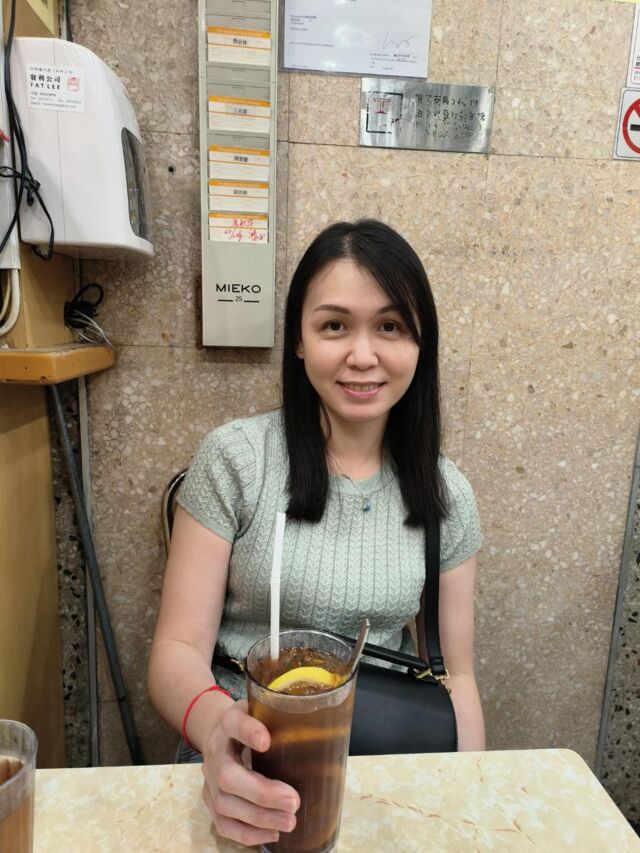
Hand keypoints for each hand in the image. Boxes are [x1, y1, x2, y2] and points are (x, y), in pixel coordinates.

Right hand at [201, 699, 299, 846]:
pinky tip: (273, 833)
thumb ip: (281, 716)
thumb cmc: (251, 722)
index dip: (248, 732)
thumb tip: (317, 734)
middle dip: (262, 793)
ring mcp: (208, 779)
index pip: (233, 722)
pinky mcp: (209, 801)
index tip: (266, 741)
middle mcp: (214, 751)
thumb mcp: (263, 709)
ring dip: (259, 818)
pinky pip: (223, 824)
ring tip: (290, 821)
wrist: (218, 734)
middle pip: (227, 776)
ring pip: (225, 805)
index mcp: (228, 722)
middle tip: (294, 802)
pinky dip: (248, 834)